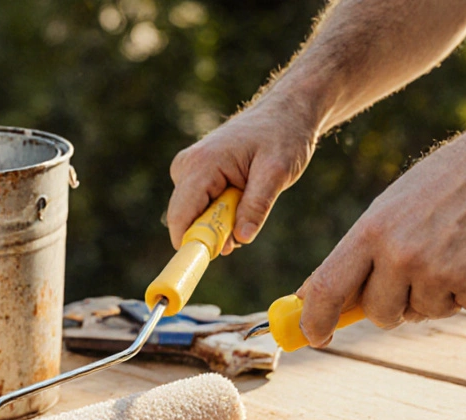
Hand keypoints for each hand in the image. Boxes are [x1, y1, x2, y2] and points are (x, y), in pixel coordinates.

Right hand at [167, 97, 318, 254]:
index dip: (191, 245)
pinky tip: (242, 197)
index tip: (210, 261)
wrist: (285, 113)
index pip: (181, 216)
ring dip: (221, 223)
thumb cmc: (283, 135)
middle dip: (214, 234)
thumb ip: (258, 205)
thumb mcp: (277, 171)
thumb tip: (241, 239)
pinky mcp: (195, 176)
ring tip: (249, 199)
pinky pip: (201, 208)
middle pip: (186, 220)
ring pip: (195, 216)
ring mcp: (188, 170)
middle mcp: (186, 166)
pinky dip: (222, 214)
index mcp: (202, 164)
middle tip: (245, 225)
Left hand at [297, 123, 465, 346]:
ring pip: (420, 313)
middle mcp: (399, 254)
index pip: (326, 289)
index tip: (315, 337)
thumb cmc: (449, 180)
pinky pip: (459, 308)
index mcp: (371, 230)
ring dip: (433, 296)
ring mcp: (436, 271)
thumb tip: (323, 296)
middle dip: (390, 307)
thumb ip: (362, 251)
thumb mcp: (393, 205)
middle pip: (377, 313)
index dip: (314, 320)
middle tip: (411, 279)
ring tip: (452, 250)